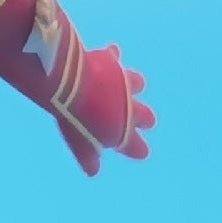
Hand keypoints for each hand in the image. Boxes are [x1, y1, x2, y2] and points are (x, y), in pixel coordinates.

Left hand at [56, 45, 156, 175]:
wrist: (74, 84)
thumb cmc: (77, 119)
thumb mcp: (80, 143)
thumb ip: (88, 156)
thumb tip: (93, 171)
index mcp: (123, 130)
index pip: (136, 145)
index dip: (138, 149)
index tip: (143, 153)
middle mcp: (129, 106)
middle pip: (145, 114)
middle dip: (145, 117)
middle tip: (148, 120)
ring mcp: (121, 82)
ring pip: (136, 83)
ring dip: (134, 84)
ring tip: (133, 83)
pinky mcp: (109, 61)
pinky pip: (114, 56)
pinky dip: (113, 55)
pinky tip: (113, 51)